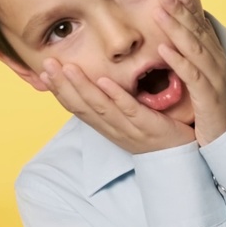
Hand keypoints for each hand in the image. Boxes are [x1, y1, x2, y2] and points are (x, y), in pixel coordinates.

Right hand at [40, 58, 195, 153]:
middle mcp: (113, 129)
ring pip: (100, 108)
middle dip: (62, 85)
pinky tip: (104, 81)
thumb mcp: (129, 121)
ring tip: (68, 68)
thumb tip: (100, 82)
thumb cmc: (156, 136)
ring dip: (82, 87)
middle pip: (82, 107)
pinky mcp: (149, 127)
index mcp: (107, 127)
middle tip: (47, 63)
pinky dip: (115, 96)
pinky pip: (130, 110)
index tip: (43, 71)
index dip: (59, 90)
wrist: (182, 163)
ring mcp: (130, 129)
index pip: (77, 108)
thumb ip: (114, 104)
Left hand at [154, 0, 225, 145]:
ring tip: (159, 13)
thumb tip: (177, 41)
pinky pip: (192, 75)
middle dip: (180, 12)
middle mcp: (217, 64)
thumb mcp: (203, 79)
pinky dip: (178, 60)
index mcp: (215, 58)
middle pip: (197, 33)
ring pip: (195, 48)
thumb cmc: (212, 108)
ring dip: (177, 29)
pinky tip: (163, 49)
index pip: (201, 28)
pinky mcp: (209, 96)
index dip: (187, 10)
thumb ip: (193, 59)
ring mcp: (215, 79)